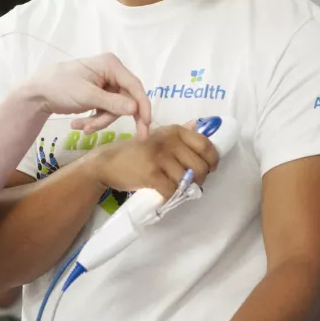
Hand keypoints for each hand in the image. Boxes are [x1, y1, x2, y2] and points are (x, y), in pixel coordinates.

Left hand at [22, 53, 151, 139]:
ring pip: (115, 109)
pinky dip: (94, 120)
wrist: (37, 93)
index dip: (143, 106)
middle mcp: (112, 72)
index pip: (134, 86)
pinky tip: (79, 125)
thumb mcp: (87, 96)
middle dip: (115, 118)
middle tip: (139, 137)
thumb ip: (112, 103)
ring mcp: (105, 84)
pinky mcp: (99, 95)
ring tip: (81, 128)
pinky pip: (105, 111)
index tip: (147, 124)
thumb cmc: (60, 87)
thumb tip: (135, 109)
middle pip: (127, 100)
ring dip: (99, 121)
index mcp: (111, 65)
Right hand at [88, 123, 218, 199]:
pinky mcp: (151, 173)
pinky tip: (164, 193)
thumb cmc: (136, 152)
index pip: (206, 146)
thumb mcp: (158, 137)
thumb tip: (199, 124)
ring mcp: (160, 157)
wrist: (107, 162)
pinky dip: (170, 196)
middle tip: (190, 184)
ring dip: (184, 189)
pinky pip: (172, 190)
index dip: (213, 160)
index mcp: (175, 131)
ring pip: (187, 180)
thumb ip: (179, 133)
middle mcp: (169, 141)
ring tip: (176, 188)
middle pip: (200, 166)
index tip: (210, 168)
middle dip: (199, 179)